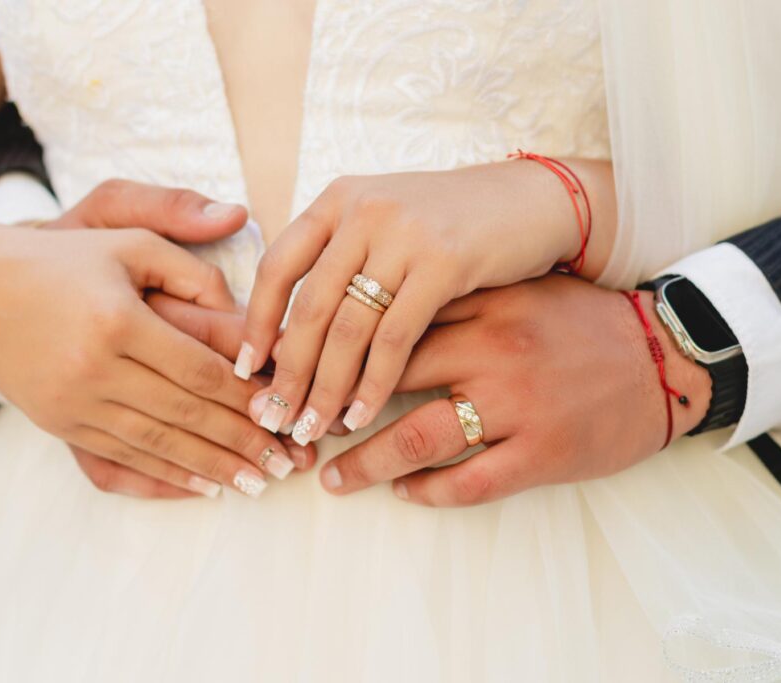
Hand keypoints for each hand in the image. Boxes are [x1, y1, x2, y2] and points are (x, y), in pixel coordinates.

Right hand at [0, 180, 303, 498]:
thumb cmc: (66, 260)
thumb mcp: (128, 241)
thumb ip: (192, 270)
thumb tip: (246, 308)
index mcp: (118, 320)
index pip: (200, 371)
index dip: (247, 399)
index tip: (285, 415)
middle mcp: (92, 368)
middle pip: (185, 416)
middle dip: (241, 443)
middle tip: (288, 464)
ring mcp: (71, 403)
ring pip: (156, 446)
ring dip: (211, 469)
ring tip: (257, 484)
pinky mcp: (57, 424)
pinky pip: (120, 460)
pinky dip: (165, 477)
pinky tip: (203, 487)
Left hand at [238, 160, 614, 446]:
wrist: (534, 203)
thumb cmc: (457, 224)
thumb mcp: (389, 222)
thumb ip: (345, 256)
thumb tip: (293, 326)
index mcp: (341, 200)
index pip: (279, 266)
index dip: (258, 322)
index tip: (247, 369)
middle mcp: (364, 210)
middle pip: (309, 305)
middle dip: (287, 370)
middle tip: (274, 417)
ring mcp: (404, 234)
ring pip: (347, 327)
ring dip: (326, 386)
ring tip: (312, 428)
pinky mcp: (444, 263)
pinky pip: (395, 336)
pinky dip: (374, 383)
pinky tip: (363, 414)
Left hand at [316, 276, 711, 506]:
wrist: (665, 358)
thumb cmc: (583, 322)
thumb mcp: (521, 291)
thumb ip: (456, 296)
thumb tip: (380, 305)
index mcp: (485, 303)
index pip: (391, 320)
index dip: (337, 345)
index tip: (300, 367)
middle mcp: (495, 349)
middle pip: (391, 377)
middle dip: (334, 403)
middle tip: (298, 426)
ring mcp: (519, 404)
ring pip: (421, 436)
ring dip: (367, 462)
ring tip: (331, 477)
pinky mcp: (544, 453)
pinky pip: (471, 482)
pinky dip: (429, 491)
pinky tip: (405, 493)